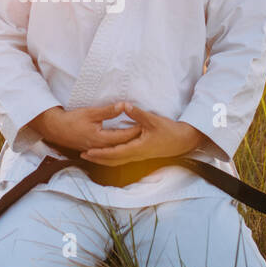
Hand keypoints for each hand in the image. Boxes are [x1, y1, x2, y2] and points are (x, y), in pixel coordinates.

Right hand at [30, 103, 141, 152]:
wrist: (56, 129)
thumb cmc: (72, 120)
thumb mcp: (91, 113)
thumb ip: (108, 111)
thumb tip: (123, 106)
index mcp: (101, 138)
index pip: (123, 136)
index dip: (135, 130)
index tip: (146, 126)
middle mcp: (100, 147)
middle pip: (122, 145)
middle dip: (134, 139)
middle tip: (148, 134)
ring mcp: (96, 150)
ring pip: (116, 151)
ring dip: (127, 145)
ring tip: (139, 140)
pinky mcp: (93, 149)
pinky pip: (109, 152)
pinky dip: (118, 150)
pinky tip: (124, 147)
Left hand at [80, 104, 204, 165]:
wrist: (182, 141)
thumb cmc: (169, 131)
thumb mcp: (153, 120)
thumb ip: (138, 113)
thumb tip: (124, 105)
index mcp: (137, 148)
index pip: (114, 153)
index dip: (100, 153)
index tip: (88, 151)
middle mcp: (136, 155)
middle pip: (113, 160)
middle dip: (98, 158)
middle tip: (83, 155)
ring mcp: (139, 156)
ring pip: (118, 161)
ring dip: (104, 159)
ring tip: (91, 156)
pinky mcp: (142, 154)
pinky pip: (124, 158)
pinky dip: (113, 157)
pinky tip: (108, 155)